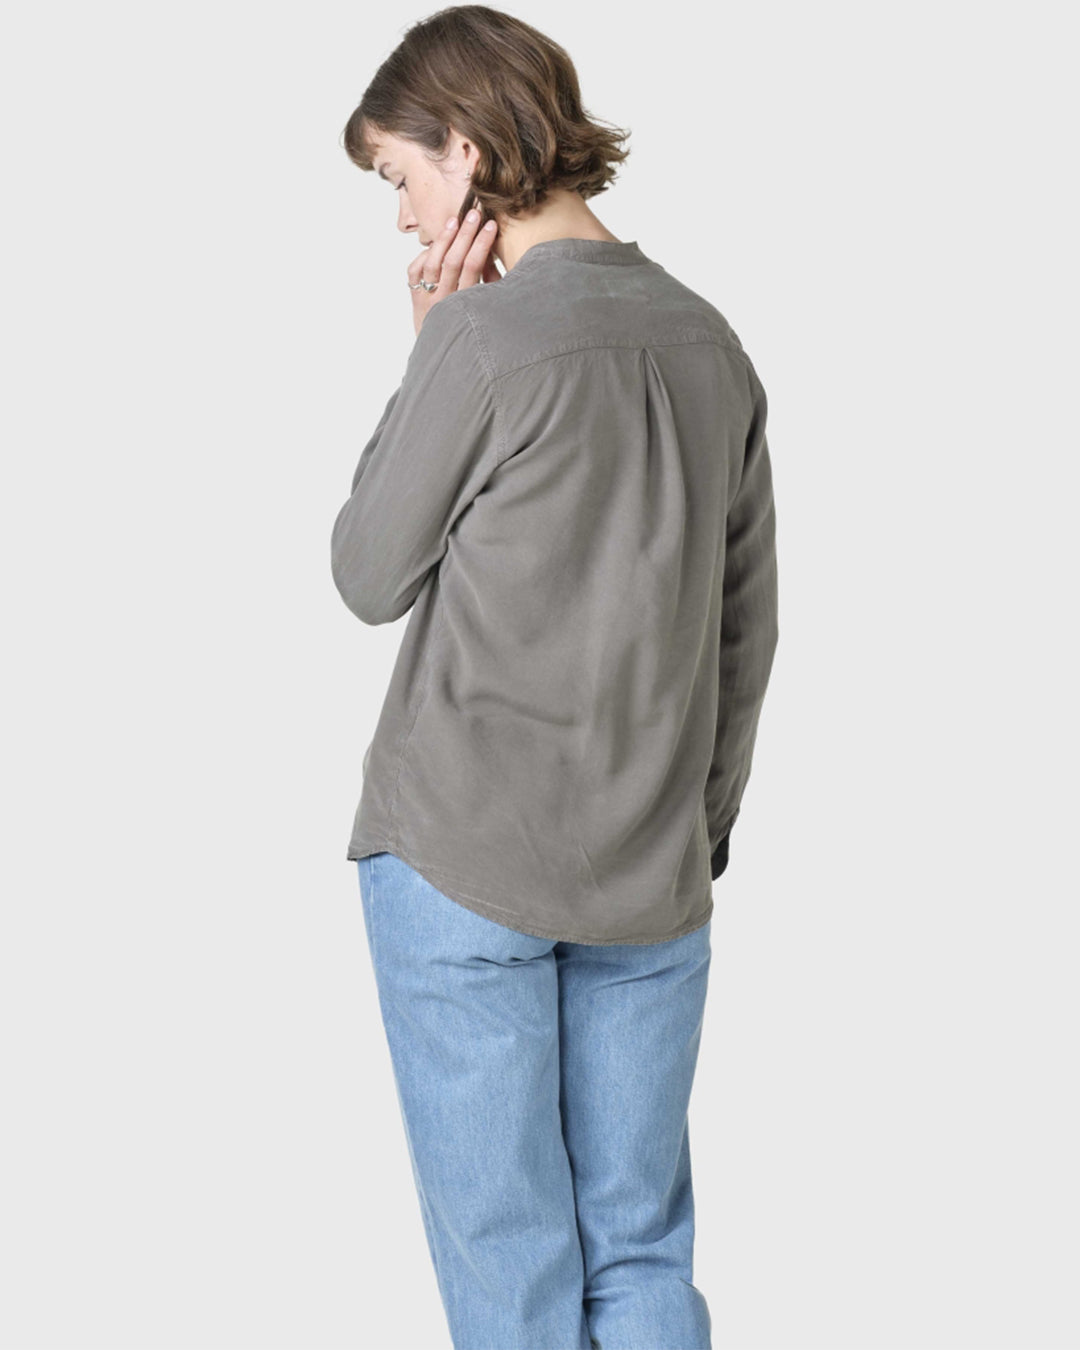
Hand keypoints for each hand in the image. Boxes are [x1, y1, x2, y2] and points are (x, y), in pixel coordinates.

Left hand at [408, 209, 501, 335]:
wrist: (440, 356)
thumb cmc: (467, 331)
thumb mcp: (483, 315)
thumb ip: (490, 292)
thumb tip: (499, 266)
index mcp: (464, 305)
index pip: (472, 267)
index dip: (482, 244)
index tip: (491, 226)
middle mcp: (443, 300)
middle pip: (453, 260)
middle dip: (465, 234)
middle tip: (474, 213)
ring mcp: (426, 298)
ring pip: (433, 262)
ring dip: (445, 238)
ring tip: (455, 220)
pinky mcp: (414, 296)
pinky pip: (415, 269)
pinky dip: (425, 254)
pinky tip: (437, 243)